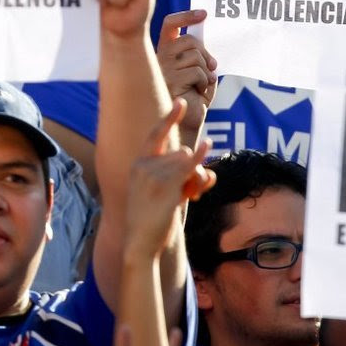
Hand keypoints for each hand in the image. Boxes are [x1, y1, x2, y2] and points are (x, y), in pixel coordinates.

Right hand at [124, 100, 214, 261]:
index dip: (169, 119)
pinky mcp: (166, 186)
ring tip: (193, 194)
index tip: (180, 102)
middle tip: (194, 190)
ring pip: (187, 160)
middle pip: (180, 151)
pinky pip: (188, 167)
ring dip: (197, 177)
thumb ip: (181, 180)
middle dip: (192, 166)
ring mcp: (154, 174)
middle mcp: (143, 165)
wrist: (138, 243)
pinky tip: (208, 146)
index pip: (155, 136)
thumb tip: (207, 173)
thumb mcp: (161, 195)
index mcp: (138, 165)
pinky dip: (199, 158)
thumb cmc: (150, 221)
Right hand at [156, 10, 216, 133]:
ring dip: (206, 72)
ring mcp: (163, 69)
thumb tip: (200, 38)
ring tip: (202, 84)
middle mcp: (160, 58)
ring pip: (195, 57)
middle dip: (205, 53)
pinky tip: (199, 92)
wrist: (185, 122)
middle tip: (210, 67)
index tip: (203, 14)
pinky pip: (197, 72)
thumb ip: (197, 55)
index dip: (185, 17)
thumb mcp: (197, 71)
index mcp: (165, 52)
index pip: (170, 26)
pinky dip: (205, 82)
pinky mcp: (170, 81)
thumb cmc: (192, 97)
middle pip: (189, 40)